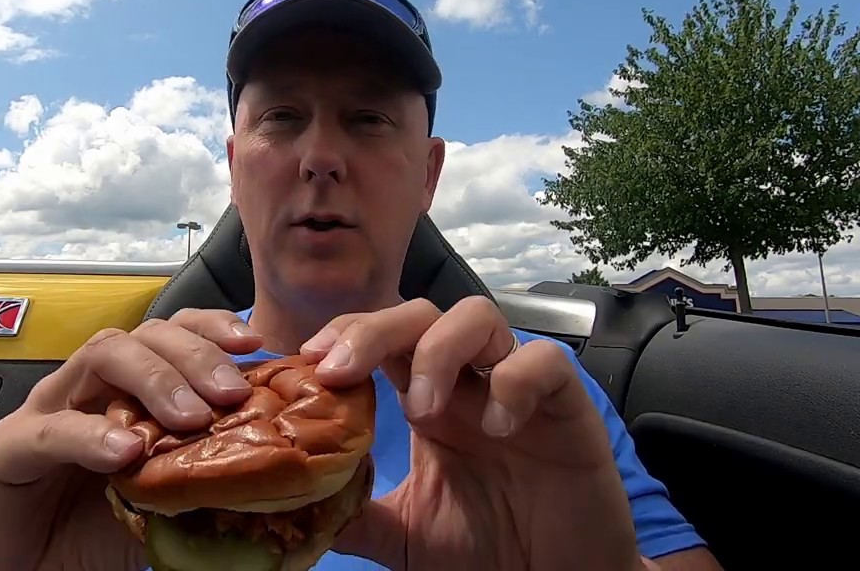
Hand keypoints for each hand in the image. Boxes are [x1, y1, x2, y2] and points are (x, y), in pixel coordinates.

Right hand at [0, 309, 262, 570]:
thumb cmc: (88, 533)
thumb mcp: (162, 504)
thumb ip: (203, 483)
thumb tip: (275, 485)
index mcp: (127, 392)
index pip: (172, 334)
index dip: (211, 329)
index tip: (254, 346)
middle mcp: (89, 388)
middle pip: (144, 335)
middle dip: (194, 354)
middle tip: (230, 393)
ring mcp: (48, 410)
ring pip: (102, 356)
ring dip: (153, 378)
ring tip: (189, 417)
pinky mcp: (10, 448)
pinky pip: (52, 429)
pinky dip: (92, 435)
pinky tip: (126, 451)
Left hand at [299, 297, 644, 570]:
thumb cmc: (492, 551)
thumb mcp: (405, 536)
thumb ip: (357, 514)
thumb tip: (292, 504)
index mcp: (429, 400)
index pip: (381, 338)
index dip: (344, 335)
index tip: (306, 362)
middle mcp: (469, 384)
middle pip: (420, 313)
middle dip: (373, 329)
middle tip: (339, 370)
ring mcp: (517, 389)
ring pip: (478, 316)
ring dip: (439, 351)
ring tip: (423, 408)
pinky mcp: (567, 407)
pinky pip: (544, 362)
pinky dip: (515, 382)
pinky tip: (497, 428)